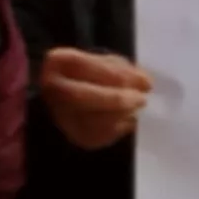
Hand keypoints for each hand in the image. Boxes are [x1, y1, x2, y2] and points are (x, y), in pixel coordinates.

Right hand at [37, 48, 151, 150]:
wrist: (73, 101)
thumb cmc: (93, 76)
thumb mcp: (105, 62)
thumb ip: (124, 69)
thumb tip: (145, 83)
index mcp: (58, 62)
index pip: (84, 66)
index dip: (116, 75)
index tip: (145, 82)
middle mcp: (53, 89)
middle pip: (83, 96)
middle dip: (117, 98)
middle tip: (141, 99)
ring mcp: (62, 115)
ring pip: (95, 119)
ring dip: (123, 114)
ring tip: (134, 108)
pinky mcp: (77, 136)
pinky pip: (104, 135)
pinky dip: (122, 127)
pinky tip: (126, 119)